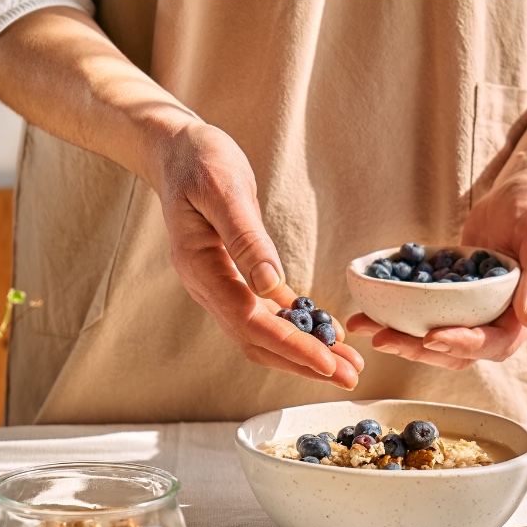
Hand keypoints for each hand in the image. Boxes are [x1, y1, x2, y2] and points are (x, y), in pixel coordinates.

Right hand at [153, 120, 362, 387]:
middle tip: (350, 376)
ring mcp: (220, 285)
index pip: (248, 322)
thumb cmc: (199, 160)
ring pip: (263, 334)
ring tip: (346, 364)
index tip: (327, 362)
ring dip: (303, 352)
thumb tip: (270, 286)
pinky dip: (297, 328)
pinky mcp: (235, 277)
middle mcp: (207, 286)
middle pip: (257, 341)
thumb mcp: (223, 188)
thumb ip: (245, 238)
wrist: (176, 149)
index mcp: (200, 268)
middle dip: (304, 362)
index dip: (289, 346)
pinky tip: (327, 335)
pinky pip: (267, 313)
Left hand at [346, 172, 526, 367]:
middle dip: (418, 349)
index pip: (492, 344)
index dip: (462, 345)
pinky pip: (422, 312)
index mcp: (520, 317)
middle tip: (383, 338)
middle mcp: (493, 322)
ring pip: (433, 337)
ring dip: (400, 337)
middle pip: (455, 351)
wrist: (518, 194)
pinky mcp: (449, 298)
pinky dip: (395, 313)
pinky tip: (367, 307)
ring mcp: (469, 312)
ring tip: (365, 325)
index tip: (431, 338)